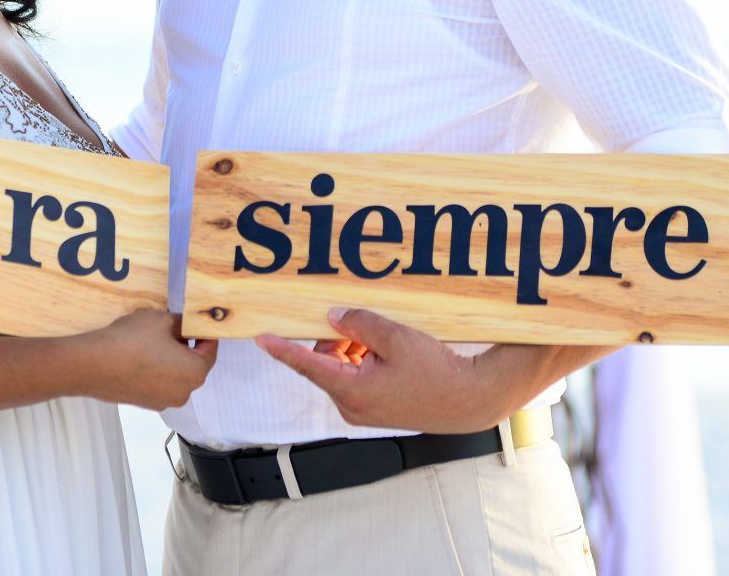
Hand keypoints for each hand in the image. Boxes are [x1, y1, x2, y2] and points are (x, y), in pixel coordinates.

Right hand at [73, 309, 216, 411]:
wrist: (92, 365)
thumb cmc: (131, 341)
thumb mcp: (162, 320)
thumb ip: (182, 323)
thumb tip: (186, 325)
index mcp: (195, 372)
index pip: (210, 350)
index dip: (204, 332)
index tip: (195, 321)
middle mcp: (184, 393)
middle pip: (194, 365)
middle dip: (187, 346)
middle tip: (171, 327)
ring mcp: (163, 402)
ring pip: (176, 375)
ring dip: (171, 359)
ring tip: (152, 340)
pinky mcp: (145, 404)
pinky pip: (160, 383)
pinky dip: (157, 370)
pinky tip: (140, 355)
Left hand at [257, 308, 511, 433]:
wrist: (467, 401)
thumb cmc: (435, 372)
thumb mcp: (394, 338)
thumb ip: (358, 324)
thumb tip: (331, 318)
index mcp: (350, 391)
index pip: (307, 365)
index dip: (283, 349)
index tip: (261, 338)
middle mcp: (350, 406)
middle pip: (325, 363)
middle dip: (337, 340)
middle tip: (364, 326)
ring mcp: (362, 411)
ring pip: (341, 369)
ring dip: (353, 349)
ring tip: (385, 341)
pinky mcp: (374, 409)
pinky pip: (356, 378)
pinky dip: (364, 361)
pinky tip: (389, 352)